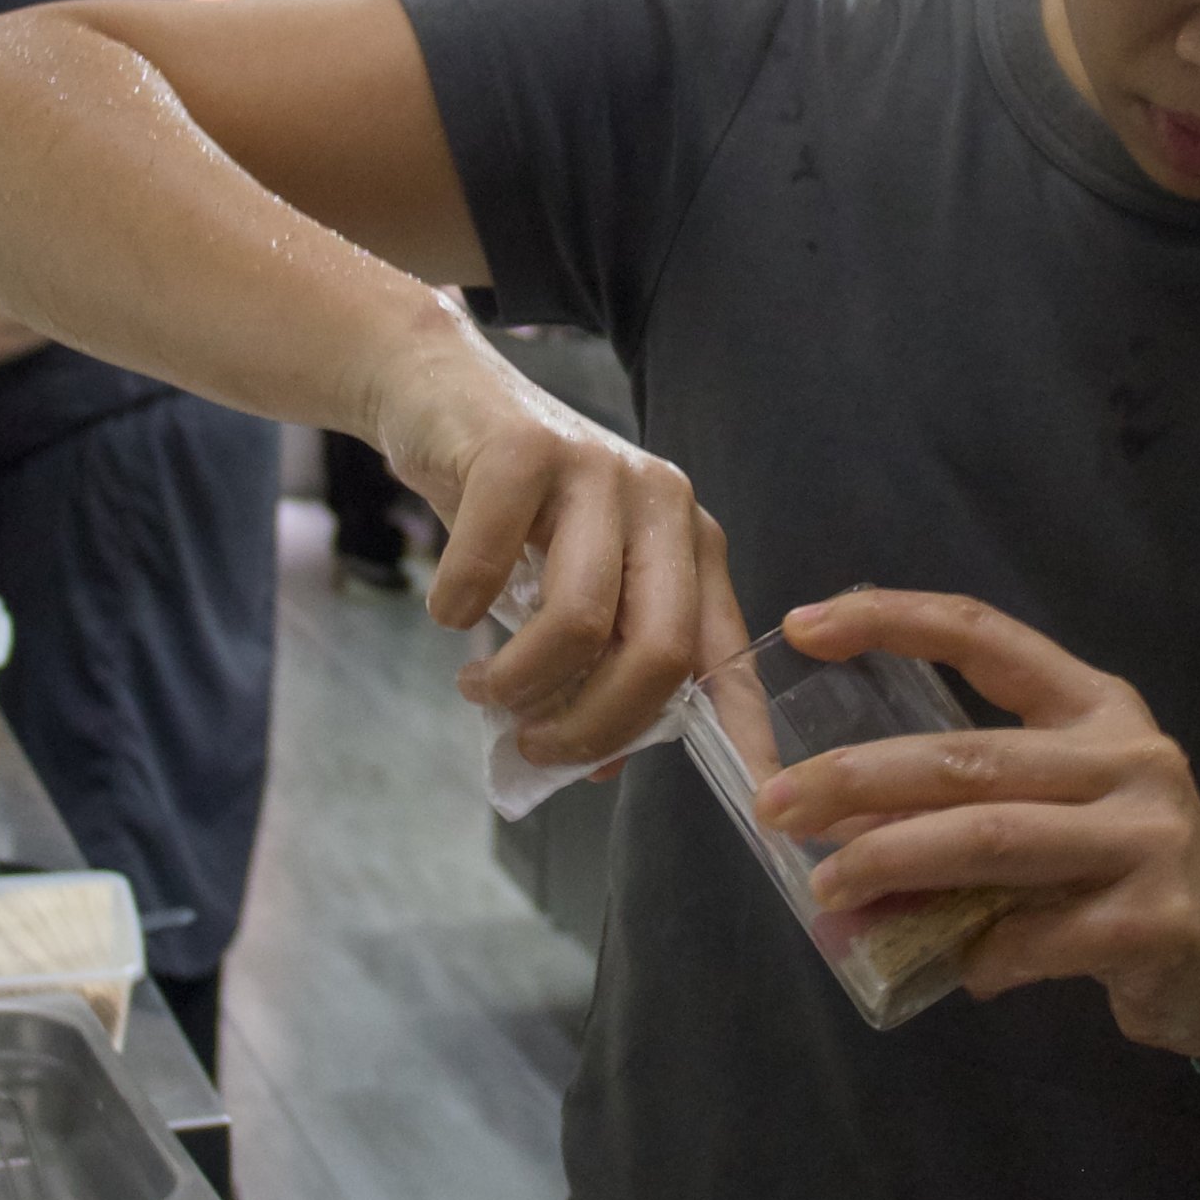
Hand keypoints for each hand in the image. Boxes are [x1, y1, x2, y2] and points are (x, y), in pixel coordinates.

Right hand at [360, 310, 745, 768]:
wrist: (439, 395)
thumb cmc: (509, 509)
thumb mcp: (564, 588)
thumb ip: (595, 666)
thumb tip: (603, 765)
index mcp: (690, 546)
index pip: (729, 655)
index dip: (747, 734)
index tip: (760, 804)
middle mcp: (663, 504)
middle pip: (658, 654)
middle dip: (593, 725)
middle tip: (535, 746)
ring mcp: (598, 470)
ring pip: (578, 622)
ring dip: (515, 682)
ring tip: (478, 687)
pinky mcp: (523, 450)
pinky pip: (489, 570)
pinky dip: (456, 610)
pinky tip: (448, 611)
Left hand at [753, 589, 1199, 1078]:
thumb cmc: (1129, 873)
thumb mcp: (1063, 814)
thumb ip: (971, 806)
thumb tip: (838, 830)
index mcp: (1097, 707)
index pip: (985, 635)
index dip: (892, 620)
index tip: (804, 623)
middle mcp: (1129, 756)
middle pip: (967, 757)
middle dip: (858, 780)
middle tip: (779, 805)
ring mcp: (1147, 837)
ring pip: (988, 840)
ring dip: (893, 863)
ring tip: (829, 891)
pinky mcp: (1153, 921)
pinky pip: (1029, 938)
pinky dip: (974, 955)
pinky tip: (954, 969)